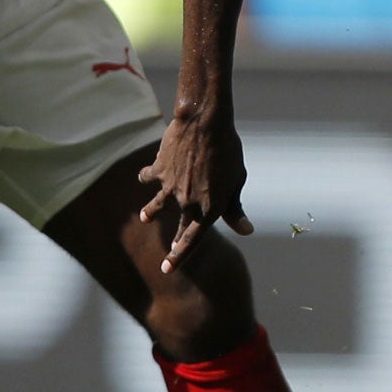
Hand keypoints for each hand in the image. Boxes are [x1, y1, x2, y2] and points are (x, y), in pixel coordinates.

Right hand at [137, 106, 253, 273]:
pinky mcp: (159, 170)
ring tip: (145, 217)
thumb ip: (235, 208)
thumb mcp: (236, 181)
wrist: (205, 122)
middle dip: (174, 244)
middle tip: (168, 257)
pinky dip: (147, 176)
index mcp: (210, 207)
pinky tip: (145, 175)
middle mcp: (188, 202)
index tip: (167, 268)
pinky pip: (150, 177)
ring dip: (151, 212)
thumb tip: (246, 231)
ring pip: (157, 205)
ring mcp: (171, 187)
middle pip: (179, 227)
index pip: (193, 240)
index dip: (180, 256)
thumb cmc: (227, 151)